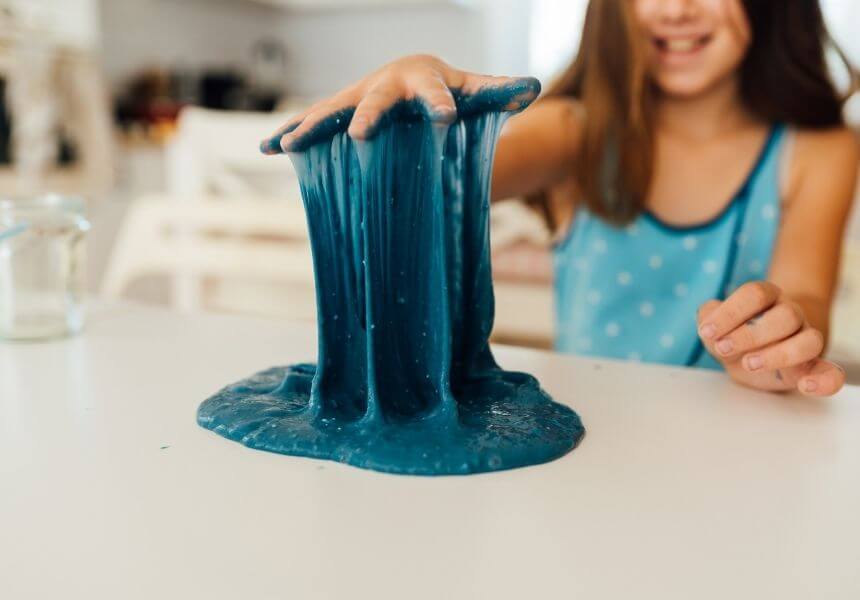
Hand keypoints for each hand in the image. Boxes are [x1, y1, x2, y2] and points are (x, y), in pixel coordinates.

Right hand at [260, 54, 539, 153]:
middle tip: (364, 135)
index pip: (437, 92)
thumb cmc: (450, 88)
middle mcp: (385, 84)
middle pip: (377, 100)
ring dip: (311, 126)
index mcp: (424, 78)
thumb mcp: (476, 90)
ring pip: (333, 110)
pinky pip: (312, 121)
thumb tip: (532, 89)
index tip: (446, 119)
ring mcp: (358, 96)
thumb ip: (500, 92)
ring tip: (288, 144)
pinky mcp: (340, 111)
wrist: (413, 76)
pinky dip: (290, 132)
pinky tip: (267, 149)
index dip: (441, 104)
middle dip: (369, 116)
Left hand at [697, 281, 844, 395]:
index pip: (755, 294)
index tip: (707, 332)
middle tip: (723, 348)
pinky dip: (824, 381)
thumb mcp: (715, 326)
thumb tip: (707, 320)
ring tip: (749, 364)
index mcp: (765, 298)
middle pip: (786, 315)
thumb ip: (708, 318)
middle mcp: (790, 314)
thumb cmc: (733, 337)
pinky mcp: (812, 367)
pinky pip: (831, 372)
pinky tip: (805, 387)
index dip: (730, 312)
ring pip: (810, 341)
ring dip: (779, 355)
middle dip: (750, 334)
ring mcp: (805, 339)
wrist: (750, 356)